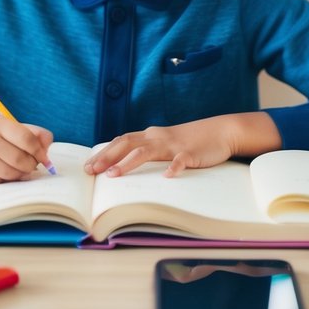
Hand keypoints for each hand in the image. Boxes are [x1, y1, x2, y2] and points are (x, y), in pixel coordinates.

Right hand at [0, 115, 53, 183]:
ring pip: (12, 173)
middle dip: (32, 165)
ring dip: (21, 174)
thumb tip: (48, 146)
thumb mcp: (8, 126)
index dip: (40, 151)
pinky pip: (0, 182)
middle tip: (31, 164)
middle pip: (21, 159)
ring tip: (20, 168)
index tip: (44, 157)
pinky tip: (3, 171)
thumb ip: (33, 133)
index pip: (28, 140)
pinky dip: (7, 179)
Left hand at [83, 119, 233, 178]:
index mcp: (150, 136)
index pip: (121, 141)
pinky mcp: (190, 153)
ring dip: (128, 163)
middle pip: (127, 144)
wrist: (220, 131)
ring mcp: (173, 145)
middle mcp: (157, 138)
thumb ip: (147, 150)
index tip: (88, 166)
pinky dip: (173, 168)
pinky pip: (180, 161)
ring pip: (147, 151)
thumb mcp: (165, 143)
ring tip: (113, 175)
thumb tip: (123, 164)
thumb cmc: (190, 141)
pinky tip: (166, 176)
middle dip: (107, 157)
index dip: (103, 152)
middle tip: (91, 171)